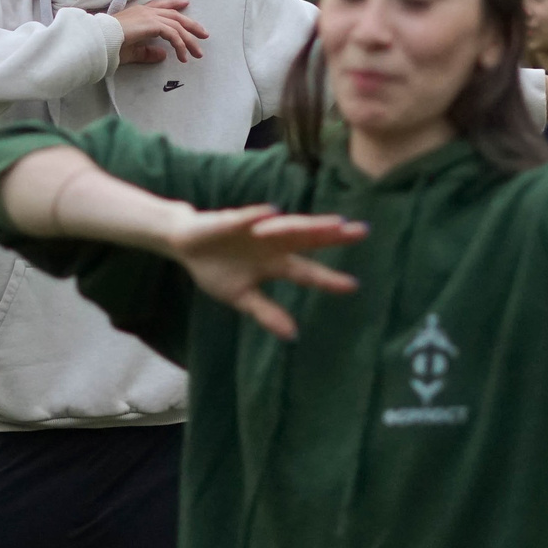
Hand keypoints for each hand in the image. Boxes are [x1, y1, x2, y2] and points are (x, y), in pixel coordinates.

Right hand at [117, 0, 208, 66]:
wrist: (100, 40)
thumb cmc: (110, 45)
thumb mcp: (132, 51)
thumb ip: (147, 52)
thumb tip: (163, 55)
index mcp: (139, 13)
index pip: (161, 5)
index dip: (174, 4)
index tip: (185, 3)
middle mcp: (146, 11)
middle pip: (175, 15)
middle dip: (191, 25)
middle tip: (204, 34)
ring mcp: (149, 16)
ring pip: (177, 25)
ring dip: (189, 40)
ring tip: (197, 53)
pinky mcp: (152, 25)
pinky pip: (173, 34)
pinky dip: (180, 45)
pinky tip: (183, 56)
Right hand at [164, 204, 368, 339]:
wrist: (185, 245)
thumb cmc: (216, 267)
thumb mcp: (241, 297)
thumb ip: (266, 312)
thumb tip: (293, 336)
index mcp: (274, 263)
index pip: (307, 272)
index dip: (328, 279)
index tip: (354, 285)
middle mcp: (271, 243)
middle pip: (307, 239)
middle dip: (333, 235)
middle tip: (362, 231)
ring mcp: (254, 230)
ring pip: (286, 226)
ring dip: (308, 225)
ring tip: (332, 223)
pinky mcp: (230, 221)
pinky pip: (245, 218)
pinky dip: (257, 215)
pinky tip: (273, 212)